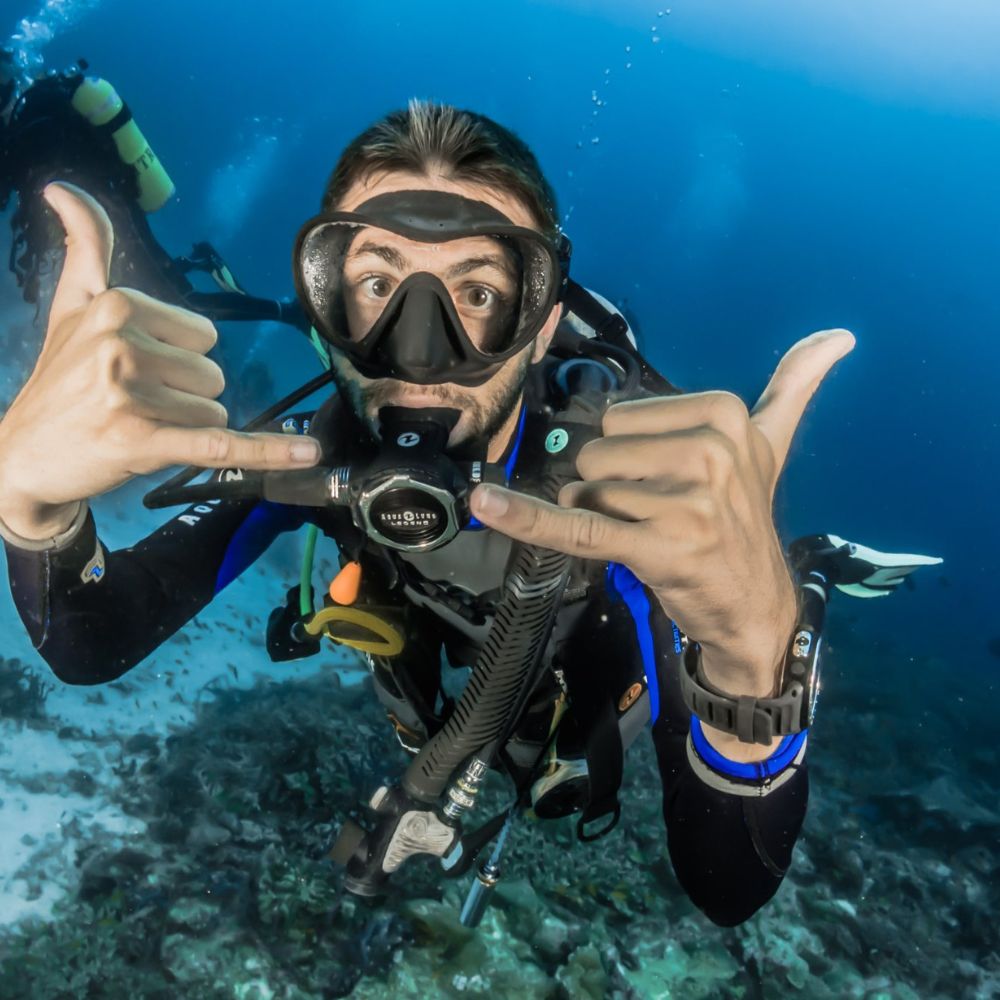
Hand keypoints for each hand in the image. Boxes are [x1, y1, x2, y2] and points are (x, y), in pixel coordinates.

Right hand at [0, 182, 319, 539]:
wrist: (22, 456)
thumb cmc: (58, 379)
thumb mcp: (70, 305)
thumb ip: (85, 247)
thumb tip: (63, 188)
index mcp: (117, 305)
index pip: (204, 337)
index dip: (176, 360)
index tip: (132, 371)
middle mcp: (122, 344)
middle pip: (213, 375)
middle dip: (184, 396)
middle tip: (133, 405)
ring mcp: (130, 393)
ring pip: (213, 412)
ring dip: (184, 428)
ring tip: (136, 427)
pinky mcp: (141, 440)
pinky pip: (222, 445)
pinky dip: (267, 453)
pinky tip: (308, 455)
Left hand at [471, 330, 854, 697]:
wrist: (757, 607)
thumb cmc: (745, 522)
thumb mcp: (773, 448)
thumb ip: (794, 387)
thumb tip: (838, 334)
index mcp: (726, 414)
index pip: (618, 418)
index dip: (629, 457)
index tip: (673, 483)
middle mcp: (711, 450)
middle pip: (596, 452)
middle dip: (611, 488)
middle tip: (658, 516)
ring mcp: (687, 500)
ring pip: (586, 490)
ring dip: (602, 518)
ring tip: (649, 536)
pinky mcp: (659, 545)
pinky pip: (575, 525)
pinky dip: (527, 518)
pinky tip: (487, 504)